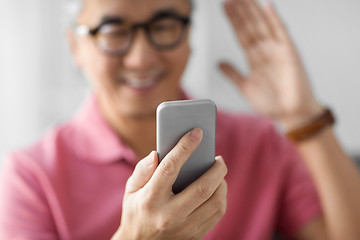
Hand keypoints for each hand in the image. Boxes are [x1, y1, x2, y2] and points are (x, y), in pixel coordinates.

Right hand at [112, 128, 227, 239]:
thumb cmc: (136, 211)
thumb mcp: (131, 190)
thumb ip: (142, 170)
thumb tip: (157, 153)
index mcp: (150, 199)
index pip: (170, 167)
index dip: (185, 147)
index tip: (197, 132)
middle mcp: (169, 214)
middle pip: (202, 187)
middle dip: (216, 169)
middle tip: (219, 159)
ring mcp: (184, 228)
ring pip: (215, 202)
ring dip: (221, 183)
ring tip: (219, 173)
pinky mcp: (195, 235)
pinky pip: (217, 214)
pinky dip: (221, 197)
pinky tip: (217, 189)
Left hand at [220, 0, 322, 127]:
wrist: (291, 114)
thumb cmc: (272, 103)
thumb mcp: (245, 87)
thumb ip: (232, 74)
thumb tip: (218, 63)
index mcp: (254, 58)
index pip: (241, 34)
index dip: (233, 21)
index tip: (224, 7)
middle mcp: (265, 51)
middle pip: (250, 26)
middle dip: (240, 11)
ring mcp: (276, 50)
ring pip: (262, 25)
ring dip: (252, 11)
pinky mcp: (289, 53)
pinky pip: (281, 32)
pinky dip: (274, 19)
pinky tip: (267, 6)